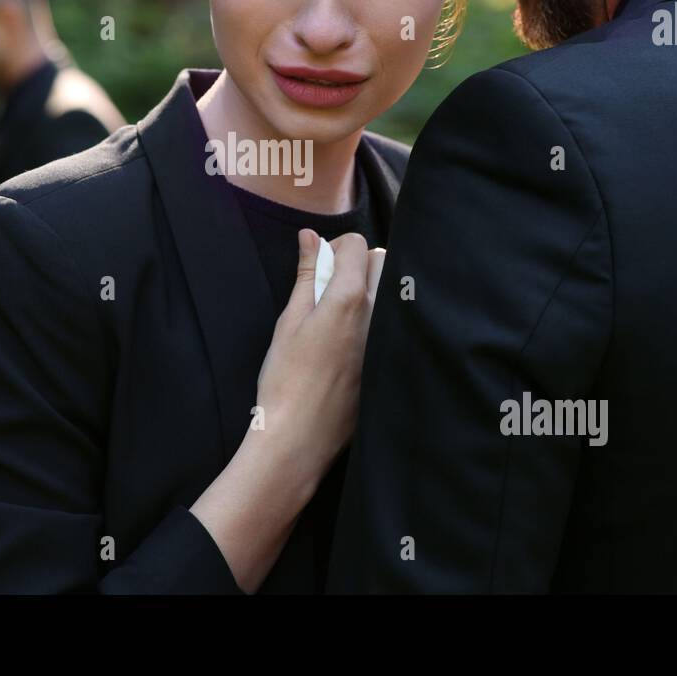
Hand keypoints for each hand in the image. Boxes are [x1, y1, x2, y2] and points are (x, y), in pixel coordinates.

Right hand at [252, 229, 386, 491]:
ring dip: (369, 290)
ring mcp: (387, 339)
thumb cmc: (285, 379)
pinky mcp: (388, 361)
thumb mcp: (289, 321)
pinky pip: (391, 323)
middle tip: (329, 288)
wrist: (298, 438)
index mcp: (349, 299)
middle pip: (382, 262)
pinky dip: (374, 320)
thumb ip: (307, 275)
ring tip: (339, 315)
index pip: (358, 244)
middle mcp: (377, 315)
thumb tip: (311, 237)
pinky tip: (347, 344)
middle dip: (358, 264)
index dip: (335, 247)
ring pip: (389, 293)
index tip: (319, 266)